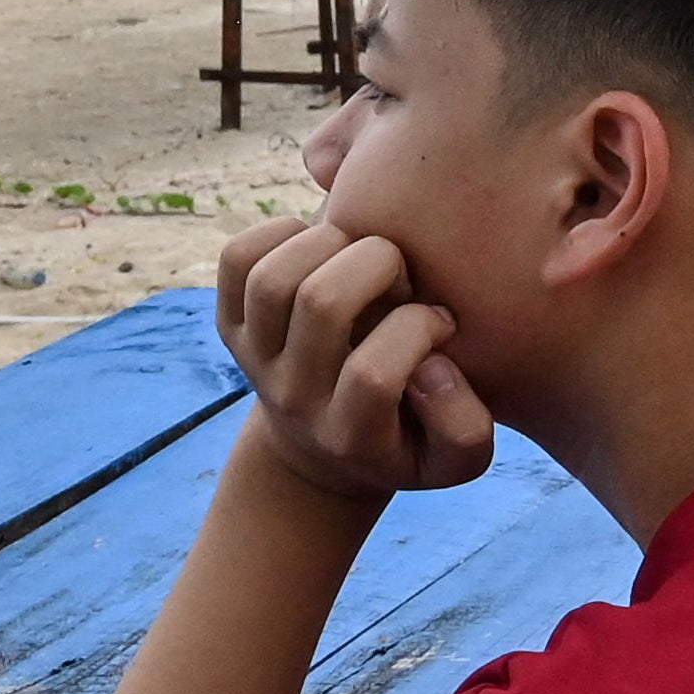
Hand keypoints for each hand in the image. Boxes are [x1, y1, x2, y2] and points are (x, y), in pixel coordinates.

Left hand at [216, 211, 493, 497]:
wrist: (318, 449)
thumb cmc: (403, 441)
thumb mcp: (453, 459)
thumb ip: (464, 427)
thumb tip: (434, 366)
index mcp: (349, 435)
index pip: (373, 373)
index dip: (419, 329)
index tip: (441, 321)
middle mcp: (292, 398)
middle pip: (320, 305)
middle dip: (378, 263)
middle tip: (401, 276)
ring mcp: (253, 359)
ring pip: (273, 278)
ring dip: (328, 243)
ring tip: (360, 255)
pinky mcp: (229, 325)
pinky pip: (237, 259)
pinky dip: (280, 233)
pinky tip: (320, 246)